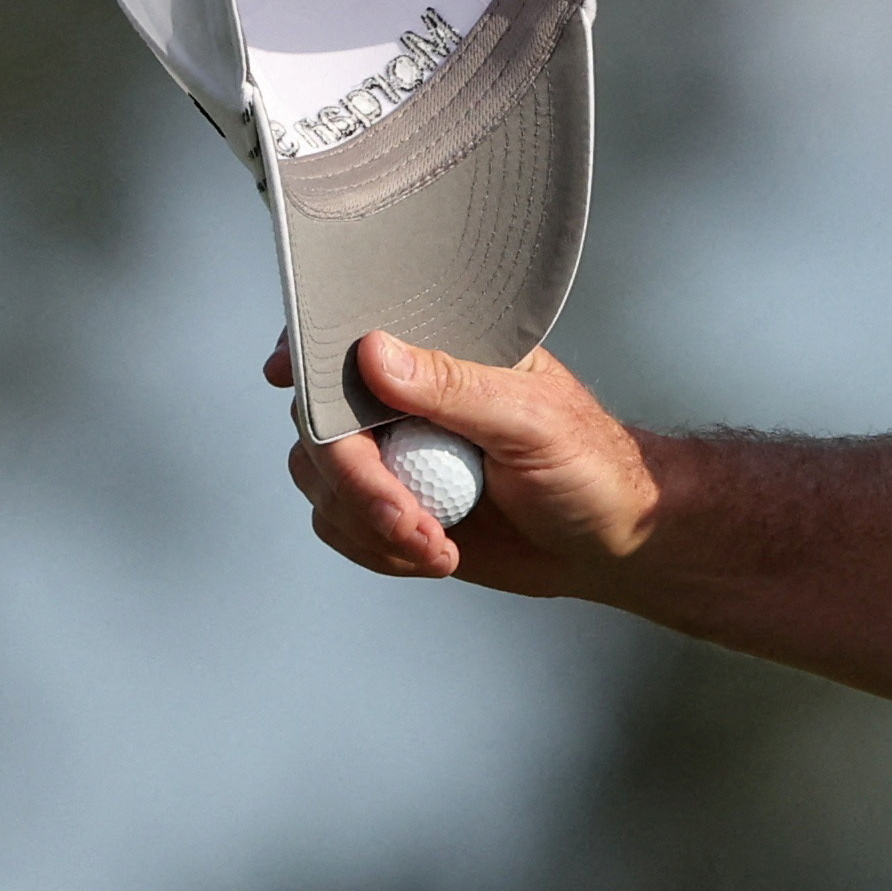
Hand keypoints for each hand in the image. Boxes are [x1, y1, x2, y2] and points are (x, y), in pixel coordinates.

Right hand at [267, 329, 665, 592]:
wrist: (609, 540)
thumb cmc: (589, 463)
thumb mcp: (530, 420)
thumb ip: (452, 388)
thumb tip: (373, 352)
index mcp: (445, 354)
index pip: (358, 335)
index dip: (309, 350)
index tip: (282, 374)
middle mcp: (407, 398)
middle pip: (322, 422)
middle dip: (355, 482)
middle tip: (408, 523)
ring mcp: (395, 452)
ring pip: (321, 480)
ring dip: (368, 524)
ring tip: (438, 545)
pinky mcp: (392, 505)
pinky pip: (340, 524)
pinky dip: (375, 549)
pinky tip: (436, 555)